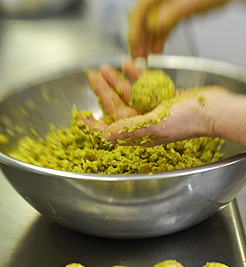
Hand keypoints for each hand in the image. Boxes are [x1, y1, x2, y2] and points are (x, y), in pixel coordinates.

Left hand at [79, 61, 245, 146]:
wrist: (215, 109)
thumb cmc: (188, 120)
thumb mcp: (154, 124)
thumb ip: (129, 128)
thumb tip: (105, 136)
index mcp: (140, 132)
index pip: (111, 128)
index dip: (95, 124)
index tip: (80, 117)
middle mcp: (145, 122)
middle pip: (118, 106)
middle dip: (104, 92)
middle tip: (92, 76)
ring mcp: (154, 110)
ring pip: (130, 94)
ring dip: (117, 81)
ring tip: (105, 68)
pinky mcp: (164, 98)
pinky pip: (146, 86)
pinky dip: (138, 76)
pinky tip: (129, 65)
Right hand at [128, 0, 232, 57]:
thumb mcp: (194, 3)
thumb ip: (173, 14)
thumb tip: (153, 26)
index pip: (141, 11)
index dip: (135, 32)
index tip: (134, 50)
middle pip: (144, 18)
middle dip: (140, 40)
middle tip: (138, 59)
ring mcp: (168, 2)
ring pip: (152, 23)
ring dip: (148, 42)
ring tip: (147, 59)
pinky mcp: (176, 7)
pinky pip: (163, 24)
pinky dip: (159, 38)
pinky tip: (158, 50)